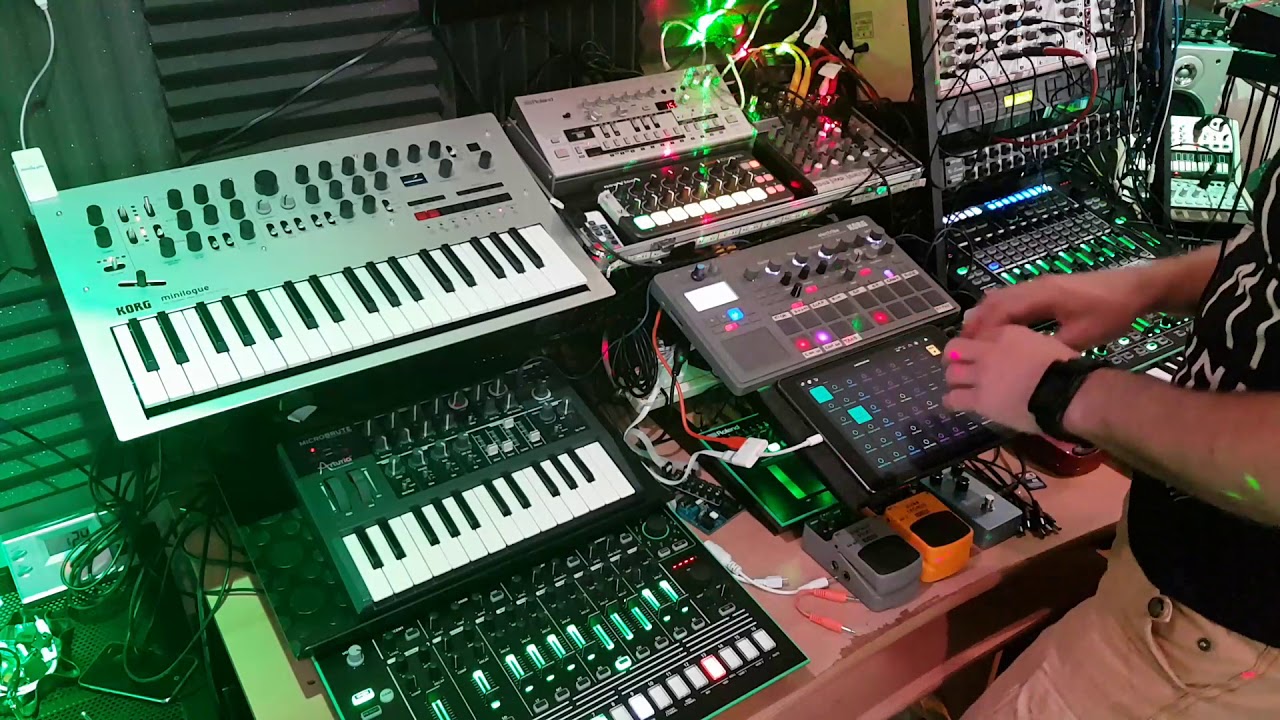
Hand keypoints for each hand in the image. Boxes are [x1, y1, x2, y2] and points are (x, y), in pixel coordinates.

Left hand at [942, 325, 1078, 433]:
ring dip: (953, 379)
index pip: (980, 334)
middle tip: (959, 366)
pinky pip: (954, 398)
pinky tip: (954, 402)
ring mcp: (982, 376)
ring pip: (952, 373)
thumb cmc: (1064, 370)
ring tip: (958, 386)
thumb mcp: (1045, 344)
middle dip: (954, 357)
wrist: (1064, 394)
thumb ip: (1026, 345)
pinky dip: (951, 400)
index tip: (979, 353)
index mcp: (1006, 334)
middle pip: (955, 349)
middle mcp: (988, 352)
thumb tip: (1022, 353)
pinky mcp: (980, 400)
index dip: (977, 345)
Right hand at [962, 269, 1153, 349]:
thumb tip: (1028, 363)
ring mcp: (1040, 285)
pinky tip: (998, 328)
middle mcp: (1035, 286)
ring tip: (973, 339)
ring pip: (1002, 298)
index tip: (969, 350)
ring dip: (986, 316)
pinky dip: (1000, 313)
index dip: (983, 331)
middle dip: (976, 323)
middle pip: (995, 301)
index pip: (1001, 312)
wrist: (1137, 289)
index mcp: (1041, 296)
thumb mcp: (1084, 337)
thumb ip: (1053, 347)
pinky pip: (1014, 299)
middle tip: (961, 346)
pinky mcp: (1047, 288)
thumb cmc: (1111, 311)